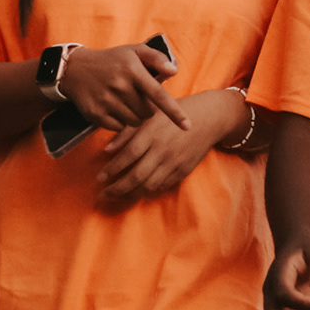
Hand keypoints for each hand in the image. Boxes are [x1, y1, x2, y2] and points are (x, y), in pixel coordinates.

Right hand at [61, 44, 189, 131]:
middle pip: (148, 112)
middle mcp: (119, 85)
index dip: (174, 112)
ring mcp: (106, 101)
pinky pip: (119, 128)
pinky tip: (114, 108)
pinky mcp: (95, 113)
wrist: (75, 69)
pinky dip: (120, 122)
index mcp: (132, 70)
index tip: (186, 125)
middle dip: (148, 109)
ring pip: (134, 122)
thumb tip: (174, 71)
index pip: (158, 95)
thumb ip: (156, 58)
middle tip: (138, 97)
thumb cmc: (112, 60)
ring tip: (126, 102)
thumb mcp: (134, 51)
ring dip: (135, 116)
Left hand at [96, 90, 238, 205]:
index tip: (100, 178)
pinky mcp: (183, 170)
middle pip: (137, 176)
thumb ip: (127, 132)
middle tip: (104, 194)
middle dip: (118, 189)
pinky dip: (148, 191)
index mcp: (152, 133)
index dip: (112, 169)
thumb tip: (107, 150)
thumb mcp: (150, 114)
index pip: (128, 155)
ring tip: (117, 196)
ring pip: (149, 185)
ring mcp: (174, 162)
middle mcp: (163, 149)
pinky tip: (137, 192)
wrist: (209, 118)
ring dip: (130, 194)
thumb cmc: (174, 113)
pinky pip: (162, 186)